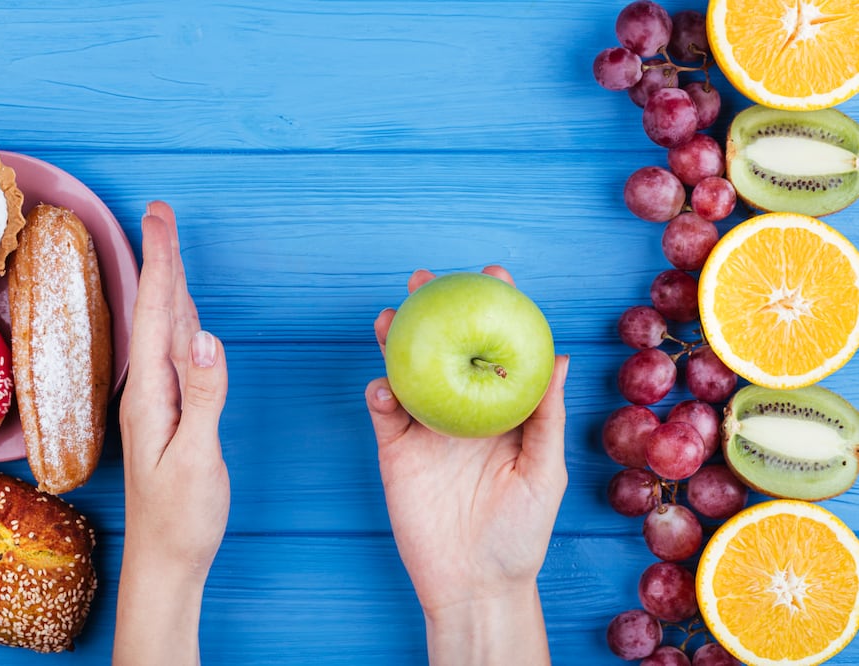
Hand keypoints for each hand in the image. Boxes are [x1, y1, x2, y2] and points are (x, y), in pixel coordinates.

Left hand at [113, 201, 228, 665]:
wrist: (164, 563)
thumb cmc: (182, 518)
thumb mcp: (196, 457)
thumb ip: (203, 395)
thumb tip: (206, 336)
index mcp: (152, 394)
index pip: (159, 315)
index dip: (163, 262)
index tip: (160, 218)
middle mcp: (148, 391)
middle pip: (157, 313)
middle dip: (162, 260)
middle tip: (161, 215)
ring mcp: (156, 403)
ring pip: (165, 330)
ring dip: (169, 286)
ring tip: (170, 251)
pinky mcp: (169, 416)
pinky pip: (174, 354)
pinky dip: (179, 321)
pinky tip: (183, 318)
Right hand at [366, 266, 568, 665]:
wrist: (475, 583)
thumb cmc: (521, 532)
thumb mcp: (545, 471)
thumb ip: (546, 416)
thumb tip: (558, 357)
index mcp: (501, 411)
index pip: (498, 350)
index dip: (495, 311)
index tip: (495, 276)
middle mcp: (462, 411)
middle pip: (445, 349)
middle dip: (434, 311)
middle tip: (426, 279)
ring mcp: (426, 429)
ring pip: (407, 372)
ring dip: (395, 341)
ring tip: (390, 316)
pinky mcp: (396, 451)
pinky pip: (384, 412)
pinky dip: (380, 392)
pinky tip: (384, 385)